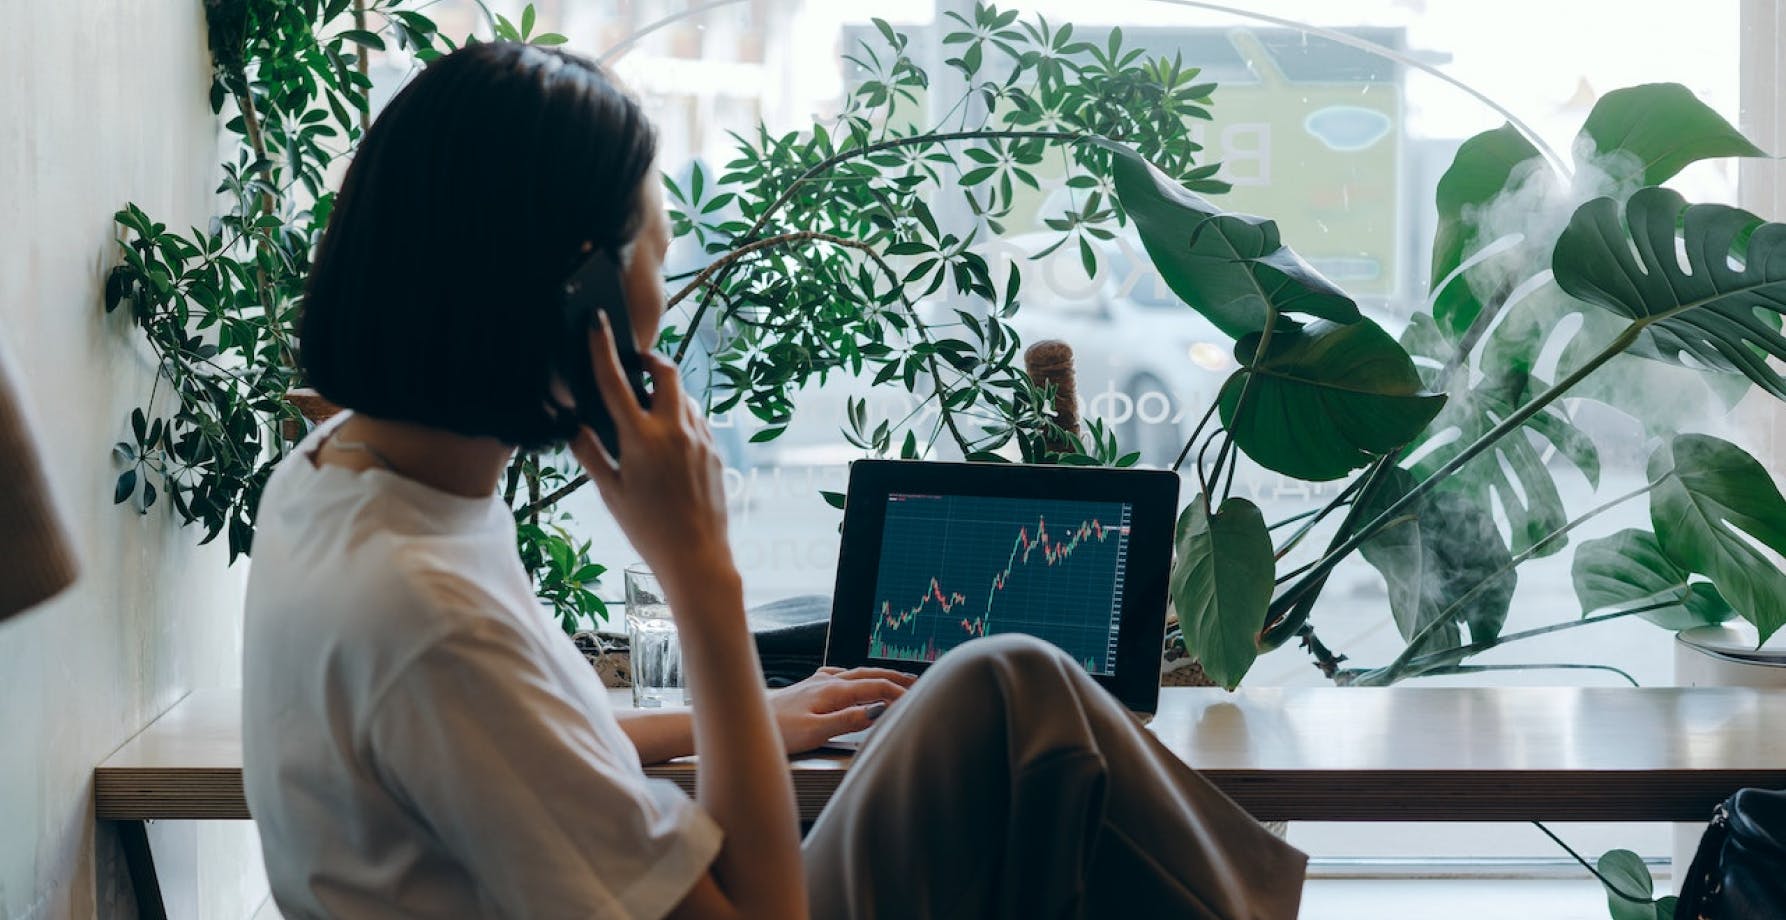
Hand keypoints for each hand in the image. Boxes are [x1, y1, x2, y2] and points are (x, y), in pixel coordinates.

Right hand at [572, 316, 733, 592]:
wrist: (697, 557)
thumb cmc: (647, 529)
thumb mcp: (609, 493)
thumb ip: (590, 454)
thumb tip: (574, 428)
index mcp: (641, 438)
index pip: (615, 382)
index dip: (602, 348)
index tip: (597, 321)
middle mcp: (675, 430)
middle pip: (667, 372)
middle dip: (651, 360)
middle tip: (637, 364)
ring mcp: (700, 439)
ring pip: (685, 398)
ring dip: (667, 394)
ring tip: (649, 412)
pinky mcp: (716, 452)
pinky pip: (698, 421)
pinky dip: (682, 419)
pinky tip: (670, 442)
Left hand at [768, 667, 917, 752]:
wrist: (746, 720)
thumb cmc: (778, 730)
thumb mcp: (815, 732)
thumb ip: (847, 721)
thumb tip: (877, 711)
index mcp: (834, 691)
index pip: (875, 688)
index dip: (898, 693)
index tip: (917, 700)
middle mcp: (828, 681)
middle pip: (869, 676)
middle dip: (895, 678)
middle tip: (918, 683)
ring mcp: (818, 681)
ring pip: (856, 674)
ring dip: (878, 676)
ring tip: (895, 679)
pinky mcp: (808, 687)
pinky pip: (839, 675)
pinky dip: (855, 676)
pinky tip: (851, 678)